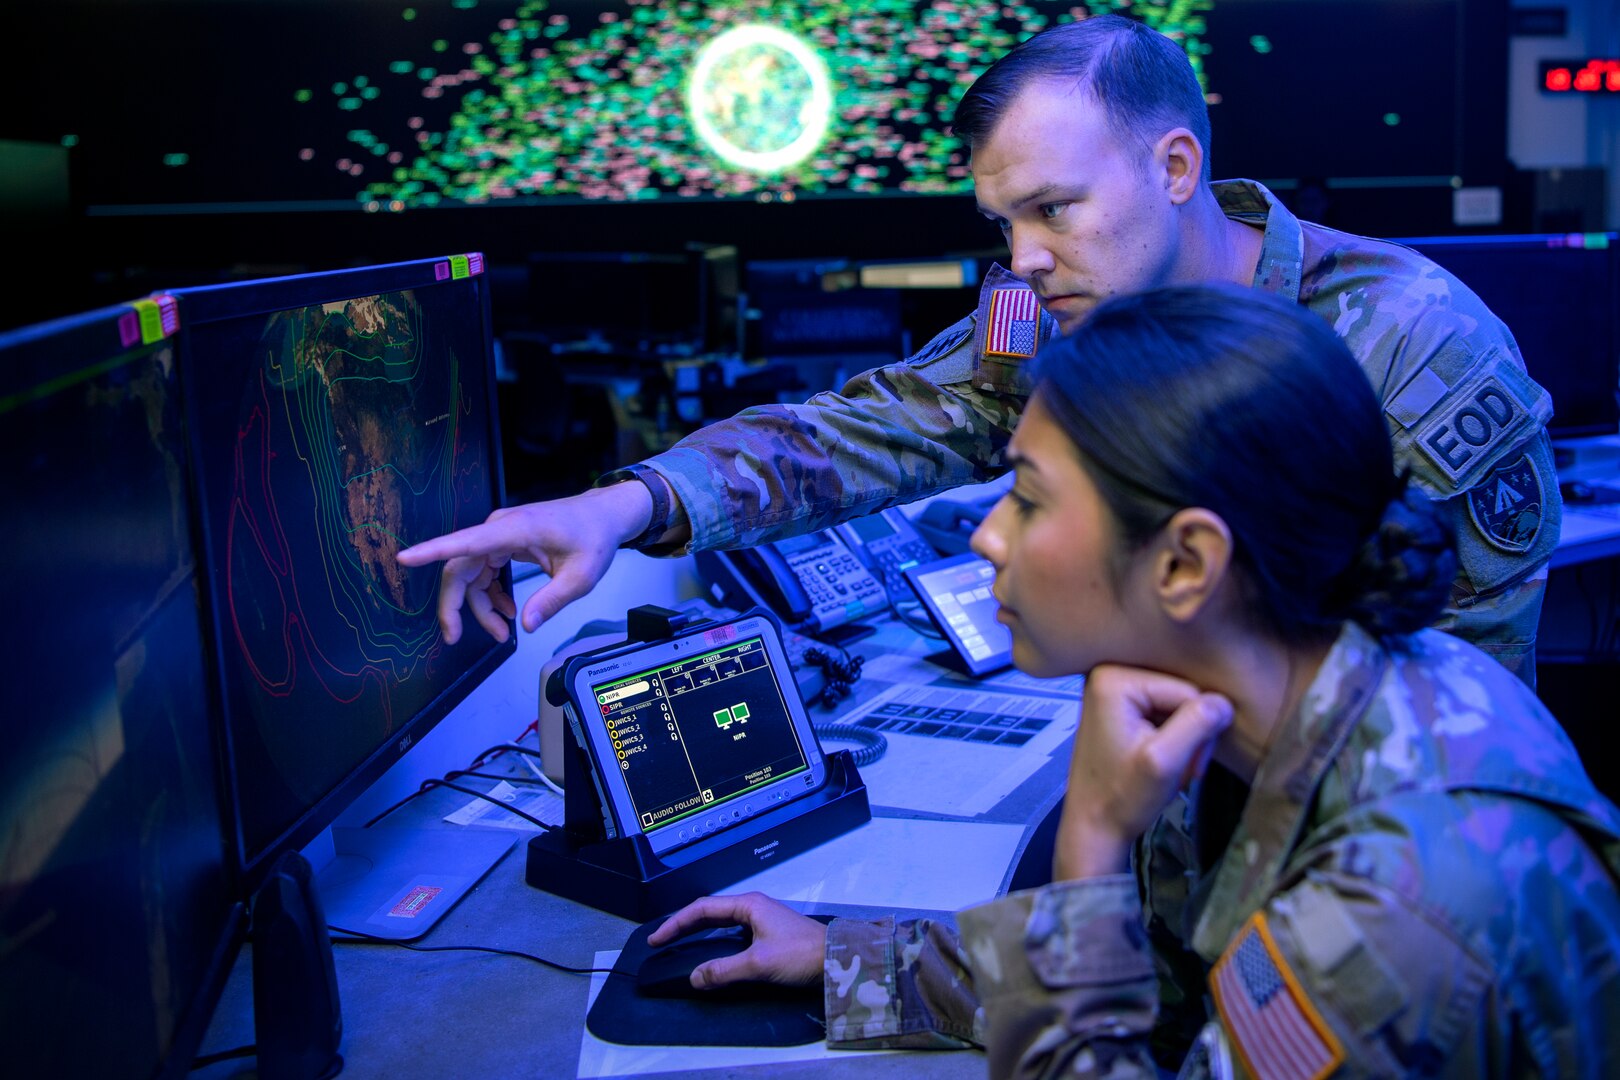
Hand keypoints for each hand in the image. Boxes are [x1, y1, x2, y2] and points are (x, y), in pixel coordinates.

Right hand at [395, 482, 652, 643]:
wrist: (604, 516)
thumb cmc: (594, 537)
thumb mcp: (581, 576)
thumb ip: (552, 600)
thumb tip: (526, 624)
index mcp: (513, 530)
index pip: (464, 542)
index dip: (430, 552)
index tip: (404, 558)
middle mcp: (499, 529)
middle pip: (459, 568)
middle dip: (455, 605)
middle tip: (454, 637)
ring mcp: (499, 535)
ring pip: (471, 575)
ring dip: (479, 606)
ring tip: (501, 632)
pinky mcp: (503, 543)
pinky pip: (484, 572)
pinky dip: (491, 595)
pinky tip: (508, 612)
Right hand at [646, 891, 827, 989]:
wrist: (836, 960)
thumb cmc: (802, 955)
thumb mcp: (758, 963)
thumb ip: (723, 970)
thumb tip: (694, 977)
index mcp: (749, 905)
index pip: (702, 908)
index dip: (676, 923)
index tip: (657, 938)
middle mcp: (753, 907)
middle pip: (709, 912)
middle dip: (683, 925)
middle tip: (660, 941)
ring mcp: (761, 920)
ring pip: (721, 922)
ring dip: (699, 931)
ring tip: (679, 943)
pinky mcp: (768, 934)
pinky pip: (733, 933)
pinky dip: (715, 941)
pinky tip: (710, 952)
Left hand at [1055, 665, 1232, 879]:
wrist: (1095, 828)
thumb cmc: (1122, 799)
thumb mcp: (1164, 762)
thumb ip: (1196, 725)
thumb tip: (1225, 702)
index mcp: (1114, 678)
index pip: (1187, 691)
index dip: (1197, 729)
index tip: (1186, 763)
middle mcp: (1110, 674)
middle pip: (1182, 695)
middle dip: (1190, 735)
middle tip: (1178, 768)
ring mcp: (1113, 691)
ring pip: (1177, 707)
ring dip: (1183, 740)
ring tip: (1167, 768)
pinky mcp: (1119, 708)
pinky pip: (1163, 715)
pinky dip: (1170, 741)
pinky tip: (1159, 762)